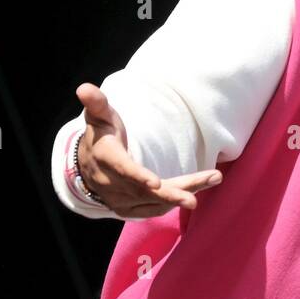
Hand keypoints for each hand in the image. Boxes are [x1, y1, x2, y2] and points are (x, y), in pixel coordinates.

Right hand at [73, 82, 223, 218]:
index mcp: (106, 159)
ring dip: (185, 192)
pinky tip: (197, 188)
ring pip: (157, 201)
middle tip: (207, 185)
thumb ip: (96, 103)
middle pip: (148, 191)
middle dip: (176, 191)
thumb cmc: (101, 136)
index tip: (157, 183)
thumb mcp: (99, 117)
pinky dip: (176, 200)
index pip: (123, 170)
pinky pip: (156, 209)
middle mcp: (112, 185)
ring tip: (215, 177)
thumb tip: (84, 87)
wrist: (87, 168)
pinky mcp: (129, 211)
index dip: (139, 177)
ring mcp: (120, 201)